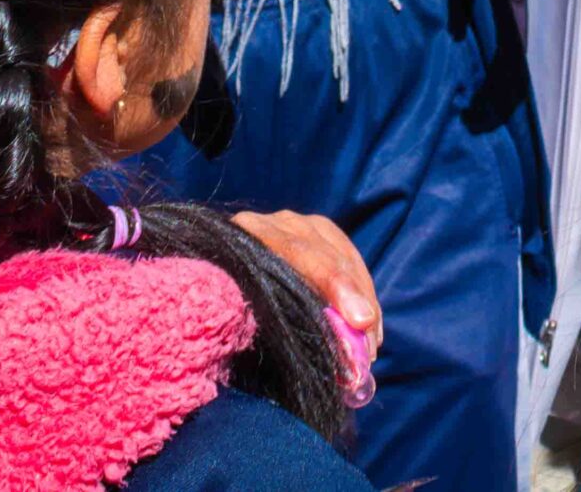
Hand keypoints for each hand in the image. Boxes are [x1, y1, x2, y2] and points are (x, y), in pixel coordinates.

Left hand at [232, 209, 381, 353]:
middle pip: (326, 255)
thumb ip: (270, 326)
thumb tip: (323, 356)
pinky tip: (371, 327)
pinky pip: (350, 259)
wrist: (209, 281)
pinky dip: (363, 294)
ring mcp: (299, 224)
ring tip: (371, 347)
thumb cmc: (217, 310)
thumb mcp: (235, 317)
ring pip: (344, 257)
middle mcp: (275, 223)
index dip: (333, 286)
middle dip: (355, 301)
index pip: (297, 252)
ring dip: (364, 303)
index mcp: (246, 235)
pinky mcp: (319, 232)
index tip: (359, 321)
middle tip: (370, 346)